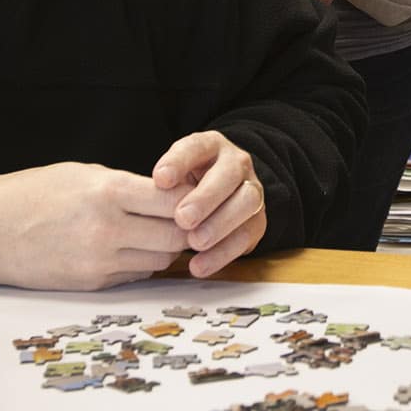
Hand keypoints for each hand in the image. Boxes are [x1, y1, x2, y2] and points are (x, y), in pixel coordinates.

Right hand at [0, 162, 191, 290]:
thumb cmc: (34, 193)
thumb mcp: (84, 173)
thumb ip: (129, 185)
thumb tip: (172, 194)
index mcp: (108, 192)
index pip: (174, 200)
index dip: (191, 198)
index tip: (194, 193)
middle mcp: (108, 230)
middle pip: (175, 236)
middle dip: (187, 227)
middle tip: (187, 216)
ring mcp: (100, 262)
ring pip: (160, 259)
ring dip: (166, 247)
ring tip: (158, 230)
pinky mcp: (92, 284)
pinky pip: (136, 275)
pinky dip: (143, 262)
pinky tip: (133, 247)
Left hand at [152, 131, 267, 277]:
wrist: (218, 195)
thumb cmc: (186, 185)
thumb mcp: (173, 175)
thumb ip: (165, 183)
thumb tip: (153, 197)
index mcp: (211, 146)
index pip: (197, 146)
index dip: (179, 162)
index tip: (160, 179)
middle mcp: (236, 163)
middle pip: (229, 174)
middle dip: (206, 198)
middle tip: (182, 218)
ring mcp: (252, 189)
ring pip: (246, 202)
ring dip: (220, 224)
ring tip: (195, 243)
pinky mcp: (257, 219)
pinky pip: (247, 235)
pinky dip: (223, 252)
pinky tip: (200, 264)